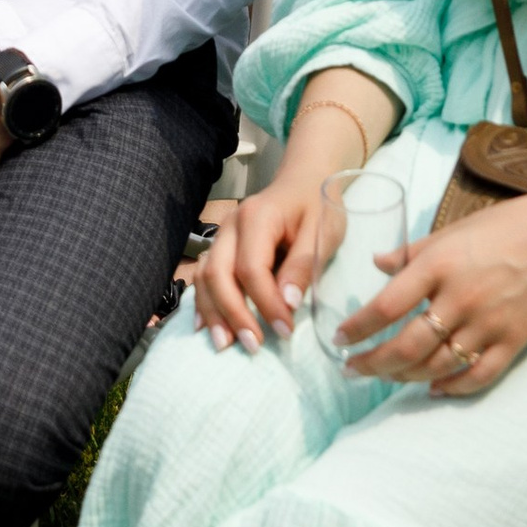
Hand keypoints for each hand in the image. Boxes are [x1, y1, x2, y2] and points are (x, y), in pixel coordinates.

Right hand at [193, 171, 332, 346]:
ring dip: (213, 313)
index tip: (286, 331)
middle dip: (233, 313)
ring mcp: (222, 236)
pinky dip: (203, 302)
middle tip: (253, 345)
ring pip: (205, 277)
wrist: (303, 180)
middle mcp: (231, 226)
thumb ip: (303, 265)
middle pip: (218, 274)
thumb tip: (288, 303)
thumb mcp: (323, 231)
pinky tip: (205, 326)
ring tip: (225, 344)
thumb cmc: (317, 205)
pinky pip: (203, 276)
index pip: (251, 268)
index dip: (266, 303)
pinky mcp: (221, 247)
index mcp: (258, 218)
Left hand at [335, 173, 526, 394]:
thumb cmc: (506, 224)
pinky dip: (453, 387)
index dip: (357, 328)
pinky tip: (435, 389)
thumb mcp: (451, 230)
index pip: (385, 307)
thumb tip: (376, 264)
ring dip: (406, 377)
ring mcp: (488, 323)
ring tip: (388, 377)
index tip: (340, 339)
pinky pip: (478, 376)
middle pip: (406, 346)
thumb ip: (411, 252)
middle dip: (373, 364)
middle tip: (353, 370)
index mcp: (438, 265)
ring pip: (437, 366)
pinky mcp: (514, 340)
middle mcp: (460, 298)